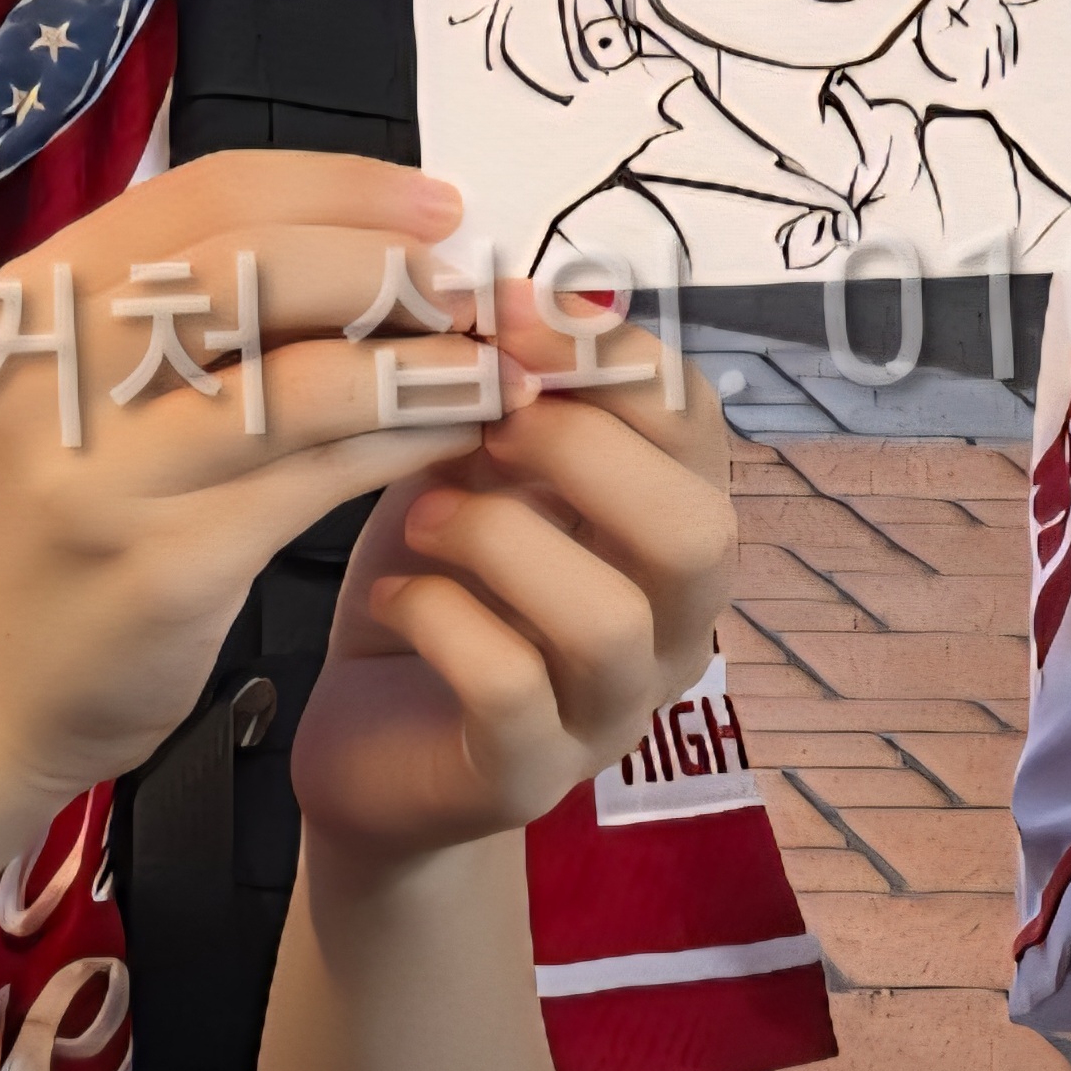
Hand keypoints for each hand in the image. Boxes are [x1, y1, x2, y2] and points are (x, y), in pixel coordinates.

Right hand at [0, 152, 521, 819]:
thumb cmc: (61, 524)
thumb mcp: (91, 386)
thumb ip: (196, 313)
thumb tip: (380, 241)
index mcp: (46, 295)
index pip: (214, 193)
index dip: (346, 186)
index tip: (440, 204)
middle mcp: (62, 368)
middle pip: (257, 267)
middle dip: (390, 267)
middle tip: (474, 290)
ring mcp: (109, 472)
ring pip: (303, 379)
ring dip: (425, 362)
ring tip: (501, 364)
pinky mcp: (166, 566)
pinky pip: (319, 480)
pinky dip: (407, 444)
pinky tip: (460, 436)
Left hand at [290, 280, 739, 862]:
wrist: (371, 739)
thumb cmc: (440, 580)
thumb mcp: (476, 465)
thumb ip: (505, 395)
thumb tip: (502, 292)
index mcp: (670, 525)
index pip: (698, 424)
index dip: (611, 355)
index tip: (509, 311)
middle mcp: (671, 626)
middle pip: (699, 531)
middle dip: (582, 450)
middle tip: (482, 422)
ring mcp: (609, 713)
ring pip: (606, 620)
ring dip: (501, 539)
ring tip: (424, 515)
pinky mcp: (529, 777)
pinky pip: (512, 690)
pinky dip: (442, 619)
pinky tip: (394, 597)